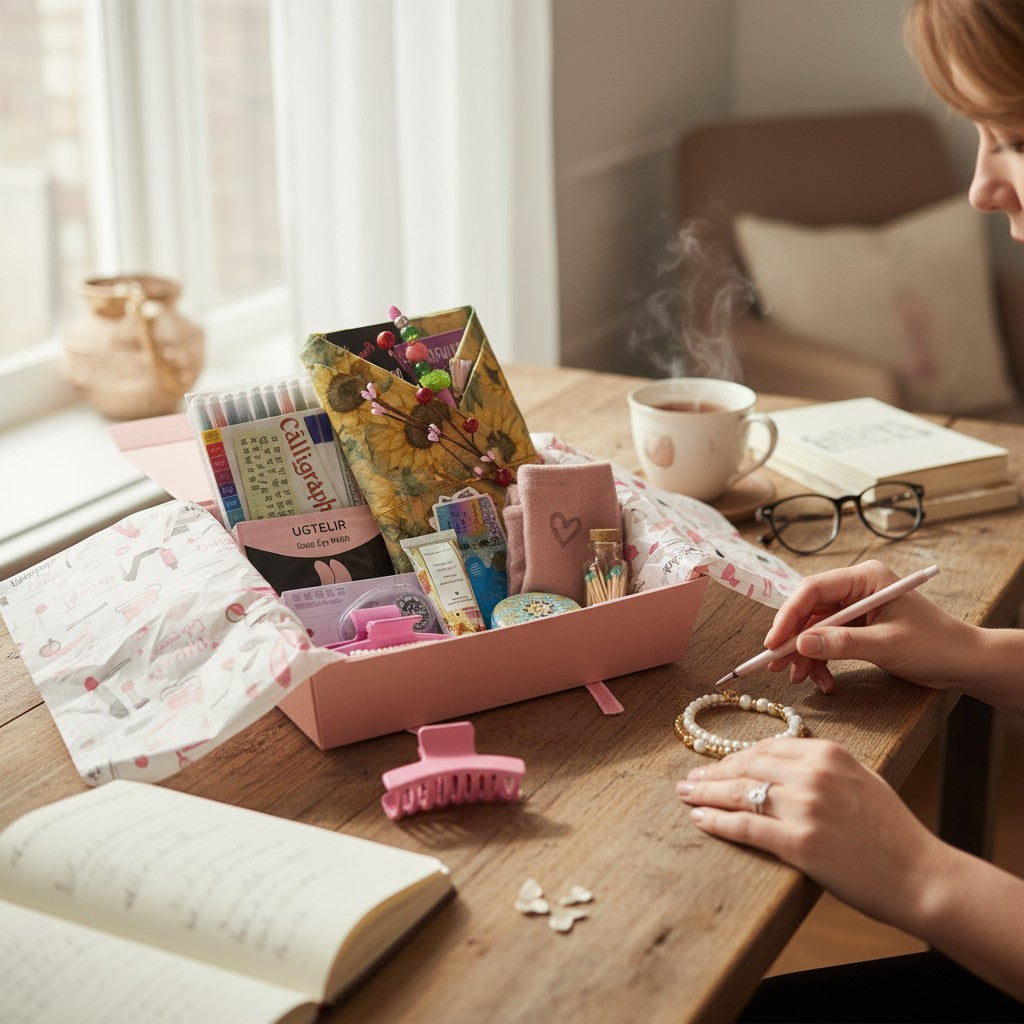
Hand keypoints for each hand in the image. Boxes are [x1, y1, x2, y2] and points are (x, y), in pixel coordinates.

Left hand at [676, 738, 949, 931]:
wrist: (920, 875)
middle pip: (747, 767)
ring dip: (706, 794)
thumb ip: (824, 766)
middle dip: (713, 773)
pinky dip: (718, 822)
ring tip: (686, 796)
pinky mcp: (799, 842)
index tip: (716, 763)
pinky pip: (746, 826)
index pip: (766, 748)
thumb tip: (783, 763)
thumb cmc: (893, 832)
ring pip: (740, 793)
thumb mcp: (862, 780)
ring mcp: (804, 807)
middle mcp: (812, 774)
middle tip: (690, 779)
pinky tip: (700, 820)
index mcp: (828, 754)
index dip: (735, 757)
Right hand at [763, 559, 972, 693]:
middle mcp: (857, 588)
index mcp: (865, 578)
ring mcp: (857, 607)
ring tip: (801, 679)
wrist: (964, 663)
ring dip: (806, 654)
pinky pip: (828, 641)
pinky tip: (824, 681)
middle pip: (810, 609)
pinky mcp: (858, 627)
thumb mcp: (886, 645)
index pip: (814, 590)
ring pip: (815, 628)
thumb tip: (801, 644)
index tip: (774, 642)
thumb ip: (842, 643)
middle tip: (776, 664)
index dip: (789, 615)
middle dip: (793, 639)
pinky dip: (821, 661)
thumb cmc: (935, 646)